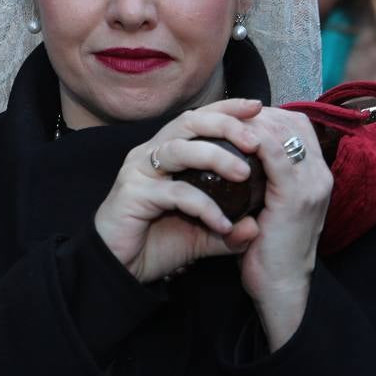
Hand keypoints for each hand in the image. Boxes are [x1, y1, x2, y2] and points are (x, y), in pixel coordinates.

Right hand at [94, 98, 263, 283]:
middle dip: (224, 125)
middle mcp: (150, 154)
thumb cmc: (156, 243)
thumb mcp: (200, 235)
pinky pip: (175, 192)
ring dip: (216, 156)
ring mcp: (138, 171)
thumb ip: (228, 230)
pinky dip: (204, 206)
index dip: (226, 110)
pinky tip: (223, 224)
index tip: (256, 107)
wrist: (119, 268)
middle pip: (188, 123)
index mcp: (165, 153)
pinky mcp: (133, 194)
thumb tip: (255, 227)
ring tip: (243, 172)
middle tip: (255, 140)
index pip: (197, 120)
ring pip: (180, 150)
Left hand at [236, 108, 331, 349]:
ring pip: (284, 131)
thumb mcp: (271, 206)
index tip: (237, 117)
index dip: (267, 115)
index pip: (297, 125)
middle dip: (257, 113)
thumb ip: (265, 180)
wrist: (282, 288)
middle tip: (224, 116)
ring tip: (221, 124)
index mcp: (317, 175)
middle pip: (292, 121)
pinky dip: (253, 139)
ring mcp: (311, 184)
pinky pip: (275, 153)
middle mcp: (320, 174)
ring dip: (252, 121)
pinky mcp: (296, 197)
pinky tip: (230, 139)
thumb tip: (239, 155)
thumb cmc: (269, 249)